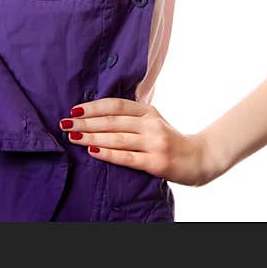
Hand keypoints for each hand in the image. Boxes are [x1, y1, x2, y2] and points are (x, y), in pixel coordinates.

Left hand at [60, 97, 218, 186]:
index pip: (115, 105)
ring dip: (91, 137)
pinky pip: (127, 157)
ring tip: (73, 135)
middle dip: (86, 122)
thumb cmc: (170, 139)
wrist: (200, 158)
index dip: (94, 106)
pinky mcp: (156, 162)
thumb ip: (133, 114)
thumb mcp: (153, 120)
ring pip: (116, 138)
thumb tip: (100, 110)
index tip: (74, 108)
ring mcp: (154, 143)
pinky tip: (93, 151)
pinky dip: (108, 154)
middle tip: (65, 122)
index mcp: (148, 111)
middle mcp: (150, 124)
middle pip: (112, 121)